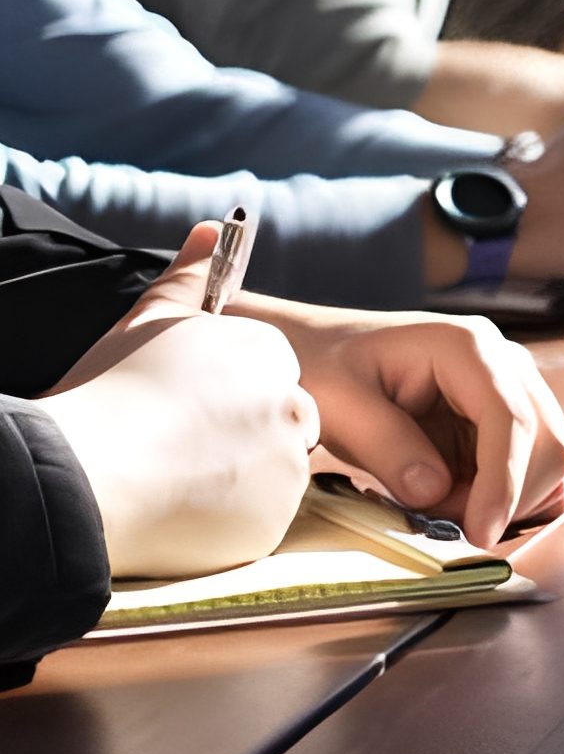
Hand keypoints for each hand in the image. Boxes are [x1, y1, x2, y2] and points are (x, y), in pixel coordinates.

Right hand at [40, 224, 317, 577]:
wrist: (83, 475)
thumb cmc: (108, 392)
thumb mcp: (147, 322)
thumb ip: (188, 277)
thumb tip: (210, 230)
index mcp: (266, 354)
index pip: (271, 374)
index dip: (229, 394)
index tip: (188, 409)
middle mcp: (290, 404)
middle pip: (283, 421)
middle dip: (245, 435)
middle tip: (182, 448)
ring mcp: (287, 466)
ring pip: (275, 473)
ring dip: (240, 478)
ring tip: (176, 479)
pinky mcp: (274, 523)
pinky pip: (262, 521)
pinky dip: (232, 520)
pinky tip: (183, 511)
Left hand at [254, 305, 563, 547]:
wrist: (322, 353)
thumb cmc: (326, 368)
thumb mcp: (339, 403)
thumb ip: (387, 446)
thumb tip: (435, 491)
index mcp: (467, 346)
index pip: (511, 417)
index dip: (503, 481)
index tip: (480, 533)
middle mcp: (504, 362)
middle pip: (547, 441)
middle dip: (506, 497)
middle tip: (441, 522)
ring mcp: (512, 390)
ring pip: (548, 460)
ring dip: (507, 501)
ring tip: (441, 507)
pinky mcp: (507, 420)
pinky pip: (534, 470)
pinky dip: (510, 499)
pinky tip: (462, 502)